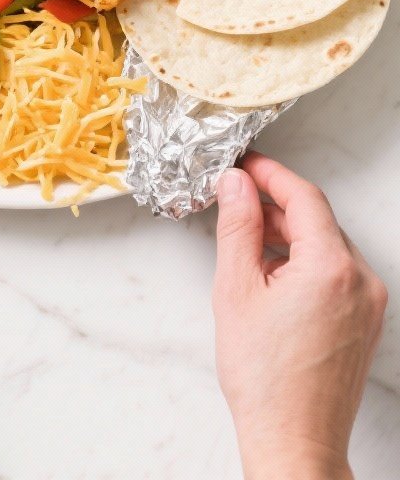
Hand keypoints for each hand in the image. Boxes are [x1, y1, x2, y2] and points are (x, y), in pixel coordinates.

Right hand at [213, 152, 386, 479]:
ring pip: (327, 246)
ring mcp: (369, 303)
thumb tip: (236, 185)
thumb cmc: (265, 379)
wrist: (293, 440)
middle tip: (236, 203)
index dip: (270, 174)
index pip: (304, 196)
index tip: (245, 165)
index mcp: (332, 267)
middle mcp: (361, 281)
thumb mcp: (236, 289)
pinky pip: (337, 273)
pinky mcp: (366, 321)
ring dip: (290, 237)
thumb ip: (238, 227)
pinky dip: (306, 264)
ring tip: (248, 250)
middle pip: (318, 220)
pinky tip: (273, 279)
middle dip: (276, 207)